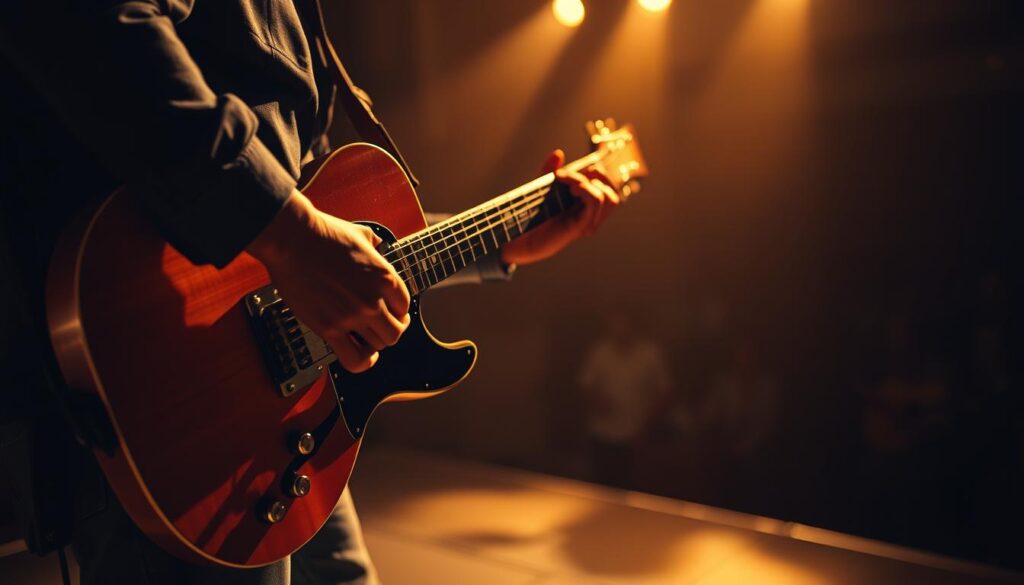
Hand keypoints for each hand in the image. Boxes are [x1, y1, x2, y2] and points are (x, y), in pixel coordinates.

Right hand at [247, 191, 410, 372]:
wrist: (292, 239)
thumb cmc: (322, 233)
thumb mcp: (361, 233)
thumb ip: (375, 245)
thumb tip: (377, 246)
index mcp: (384, 277)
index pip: (405, 306)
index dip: (398, 310)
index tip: (389, 309)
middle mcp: (373, 300)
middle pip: (395, 331)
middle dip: (390, 330)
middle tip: (381, 326)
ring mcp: (352, 317)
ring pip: (379, 346)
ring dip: (375, 344)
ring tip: (367, 338)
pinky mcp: (329, 329)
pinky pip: (355, 359)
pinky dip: (363, 362)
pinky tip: (362, 355)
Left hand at [500, 149, 620, 265]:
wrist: (519, 237)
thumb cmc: (532, 215)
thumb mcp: (543, 186)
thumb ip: (551, 170)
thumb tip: (559, 153)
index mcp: (587, 207)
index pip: (609, 189)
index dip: (598, 174)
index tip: (574, 172)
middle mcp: (591, 217)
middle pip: (613, 193)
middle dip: (597, 176)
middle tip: (572, 177)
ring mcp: (588, 224)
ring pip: (609, 198)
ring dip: (587, 183)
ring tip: (568, 185)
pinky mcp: (581, 228)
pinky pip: (595, 203)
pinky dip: (585, 189)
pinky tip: (569, 190)